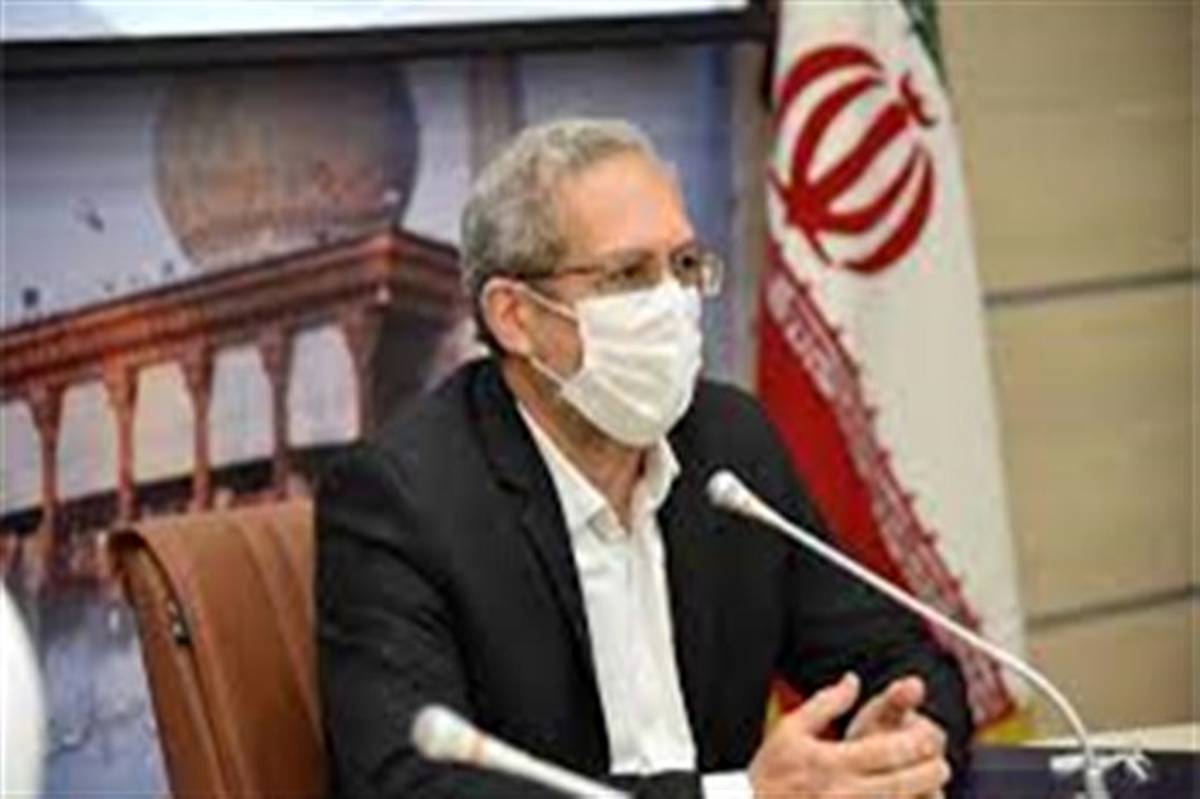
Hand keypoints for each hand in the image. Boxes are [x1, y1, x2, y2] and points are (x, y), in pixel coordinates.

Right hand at [748, 673, 949, 797]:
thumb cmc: (770, 773)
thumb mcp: (790, 729)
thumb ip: (825, 703)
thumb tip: (853, 682)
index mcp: (830, 762)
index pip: (888, 751)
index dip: (918, 743)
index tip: (931, 737)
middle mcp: (843, 793)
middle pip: (904, 782)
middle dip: (931, 771)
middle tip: (941, 763)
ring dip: (924, 795)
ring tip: (932, 786)